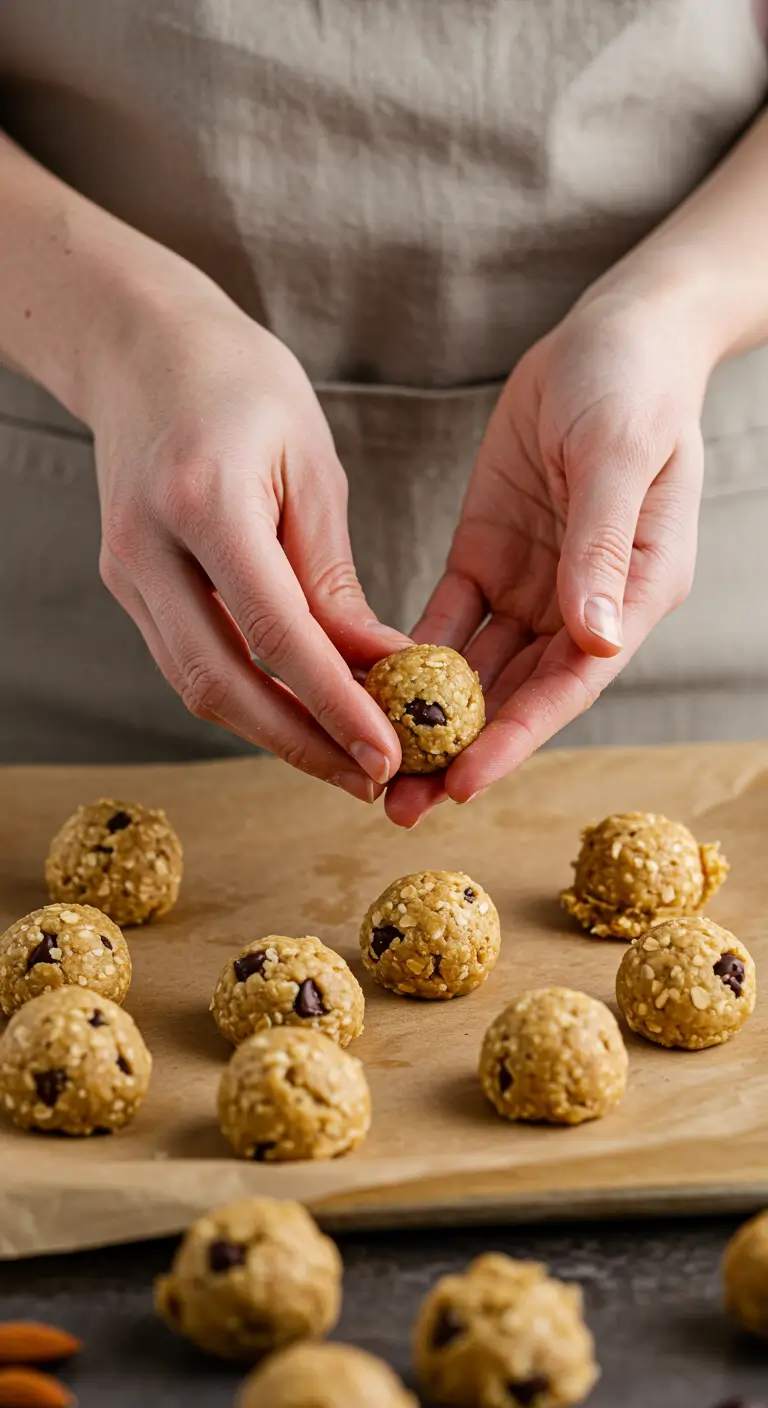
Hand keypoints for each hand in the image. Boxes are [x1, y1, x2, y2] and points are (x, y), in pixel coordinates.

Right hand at [94, 287, 407, 798]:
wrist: (141, 348)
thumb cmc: (242, 384)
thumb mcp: (311, 464)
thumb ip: (333, 575)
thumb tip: (375, 667)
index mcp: (204, 503)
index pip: (274, 634)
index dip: (333, 704)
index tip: (387, 752)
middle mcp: (148, 549)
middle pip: (221, 684)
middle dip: (301, 744)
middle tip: (370, 779)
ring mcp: (126, 573)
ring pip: (198, 686)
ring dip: (274, 732)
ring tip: (345, 757)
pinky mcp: (127, 586)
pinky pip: (189, 660)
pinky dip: (247, 695)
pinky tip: (299, 710)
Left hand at [386, 289, 709, 826]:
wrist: (612, 334)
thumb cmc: (635, 387)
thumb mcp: (622, 457)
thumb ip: (604, 548)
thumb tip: (593, 641)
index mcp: (633, 594)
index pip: (569, 683)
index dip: (516, 737)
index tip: (462, 782)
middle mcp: (582, 606)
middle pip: (518, 696)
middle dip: (460, 752)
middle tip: (399, 805)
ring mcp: (533, 584)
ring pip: (476, 671)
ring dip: (427, 719)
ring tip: (374, 764)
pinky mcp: (487, 556)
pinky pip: (446, 619)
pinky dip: (409, 655)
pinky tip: (365, 688)